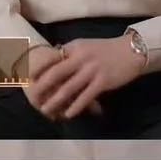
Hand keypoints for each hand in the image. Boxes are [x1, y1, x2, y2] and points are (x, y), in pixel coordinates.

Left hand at [26, 35, 146, 119]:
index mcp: (75, 47)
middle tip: (32, 97)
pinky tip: (69, 114)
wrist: (132, 50)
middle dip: (42, 86)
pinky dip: (76, 106)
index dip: (39, 68)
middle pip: (56, 73)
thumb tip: (55, 54)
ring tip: (46, 109)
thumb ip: (71, 51)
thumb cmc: (107, 49)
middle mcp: (81, 58)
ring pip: (69, 87)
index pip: (52, 58)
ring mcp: (92, 70)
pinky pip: (86, 96)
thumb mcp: (86, 45)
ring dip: (56, 100)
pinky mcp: (103, 81)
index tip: (28, 77)